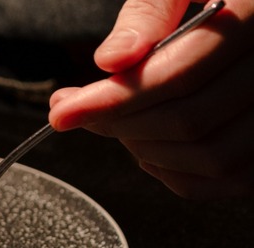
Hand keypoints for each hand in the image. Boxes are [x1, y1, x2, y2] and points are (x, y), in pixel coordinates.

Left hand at [49, 0, 253, 198]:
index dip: (112, 100)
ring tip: (118, 123)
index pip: (176, 76)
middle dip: (120, 124)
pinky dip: (177, 173)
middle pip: (188, 121)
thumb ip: (148, 14)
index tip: (62, 112)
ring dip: (146, 150)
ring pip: (210, 156)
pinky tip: (149, 147)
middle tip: (80, 112)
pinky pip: (229, 178)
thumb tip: (112, 60)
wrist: (246, 9)